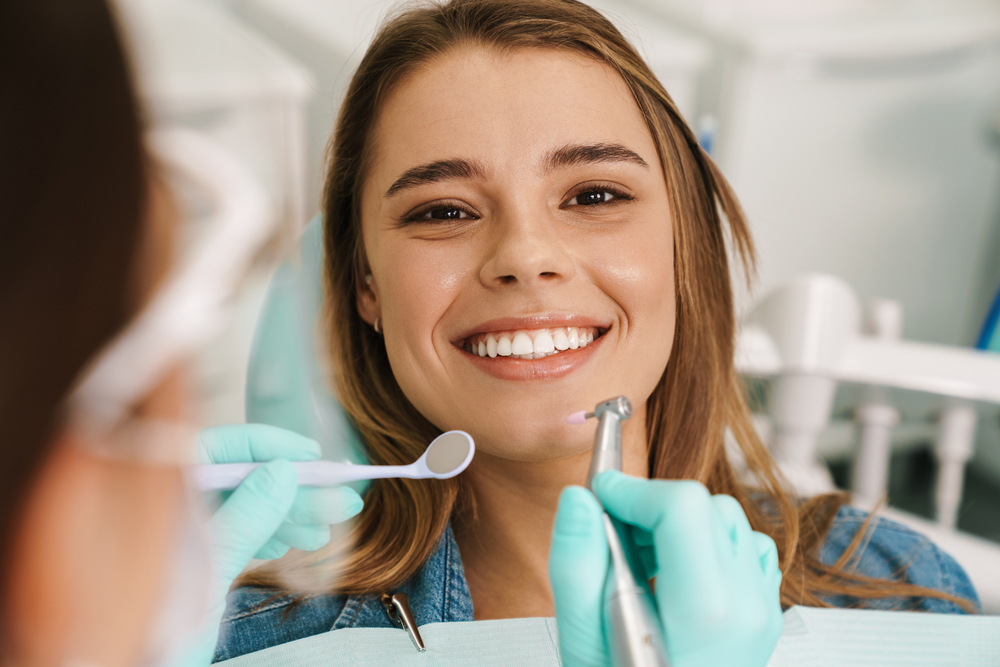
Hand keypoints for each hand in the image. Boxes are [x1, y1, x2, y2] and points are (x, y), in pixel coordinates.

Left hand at [169, 424, 362, 665]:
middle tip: (340, 499)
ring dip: (292, 515)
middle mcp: (171, 508)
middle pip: (241, 478)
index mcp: (157, 497)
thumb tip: (283, 471)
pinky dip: (273, 535)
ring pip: (247, 507)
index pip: (216, 446)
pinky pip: (241, 533)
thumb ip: (244, 518)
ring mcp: (185, 535)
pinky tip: (297, 542)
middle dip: (293, 489)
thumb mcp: (205, 569)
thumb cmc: (153, 629)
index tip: (309, 453)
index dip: (265, 444)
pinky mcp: (198, 561)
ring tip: (326, 529)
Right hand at [549, 471, 781, 666]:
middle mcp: (747, 608)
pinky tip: (673, 576)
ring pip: (728, 521)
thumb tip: (579, 500)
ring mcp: (763, 613)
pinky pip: (744, 550)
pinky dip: (707, 545)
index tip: (599, 497)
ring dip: (680, 524)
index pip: (682, 506)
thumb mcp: (583, 645)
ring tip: (641, 562)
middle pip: (706, 506)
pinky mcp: (764, 615)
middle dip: (652, 506)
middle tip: (614, 537)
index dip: (632, 490)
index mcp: (705, 614)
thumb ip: (576, 565)